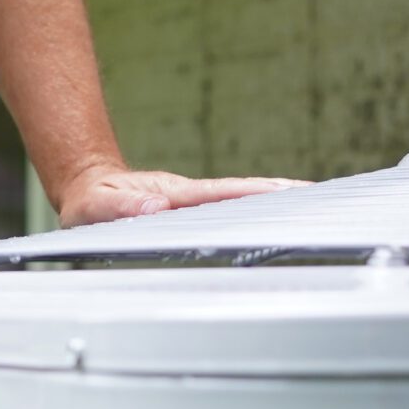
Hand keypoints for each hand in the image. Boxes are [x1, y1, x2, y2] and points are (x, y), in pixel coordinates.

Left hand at [56, 161, 307, 228]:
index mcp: (174, 195)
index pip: (222, 193)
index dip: (255, 193)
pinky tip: (277, 221)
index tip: (287, 192)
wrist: (88, 187)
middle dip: (280, 194)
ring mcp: (193, 203)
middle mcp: (190, 196)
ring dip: (274, 202)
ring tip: (313, 208)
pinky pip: (228, 211)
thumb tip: (155, 206)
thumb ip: (119, 207)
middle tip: (320, 198)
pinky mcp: (192, 212)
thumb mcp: (94, 208)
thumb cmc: (89, 203)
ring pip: (239, 202)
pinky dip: (256, 211)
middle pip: (243, 194)